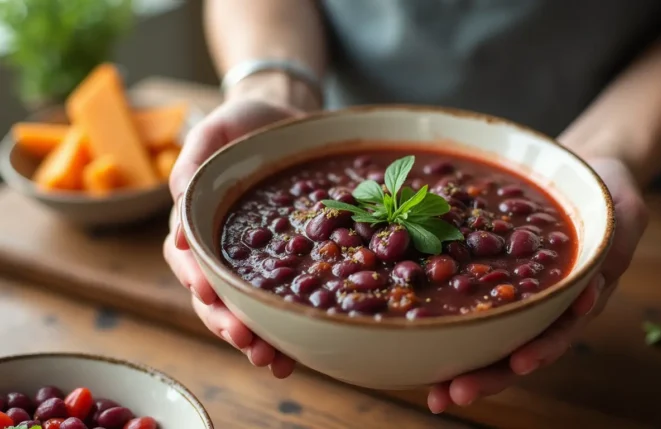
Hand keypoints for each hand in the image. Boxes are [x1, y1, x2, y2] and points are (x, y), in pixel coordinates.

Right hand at [163, 73, 317, 377]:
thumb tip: (175, 213)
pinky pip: (275, 303)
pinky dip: (281, 331)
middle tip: (248, 342)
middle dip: (225, 322)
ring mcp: (249, 261)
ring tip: (272, 362)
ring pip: (241, 309)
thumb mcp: (216, 129)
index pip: (187, 257)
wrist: (284, 122)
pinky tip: (294, 356)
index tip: (208, 292)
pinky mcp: (281, 266)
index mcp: (197, 219)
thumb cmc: (243, 124)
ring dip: (252, 339)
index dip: (195, 277)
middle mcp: (219, 247)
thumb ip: (192, 160)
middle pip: (212, 295)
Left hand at [427, 157, 648, 412]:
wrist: (584, 174)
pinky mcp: (493, 275)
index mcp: (580, 294)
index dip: (541, 351)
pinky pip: (471, 301)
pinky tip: (422, 339)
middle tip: (454, 395)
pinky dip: (450, 323)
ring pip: (492, 335)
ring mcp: (519, 293)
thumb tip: (591, 290)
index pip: (560, 331)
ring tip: (434, 391)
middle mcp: (547, 303)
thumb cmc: (607, 193)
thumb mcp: (623, 212)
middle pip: (519, 347)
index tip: (519, 364)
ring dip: (464, 365)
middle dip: (489, 374)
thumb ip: (616, 243)